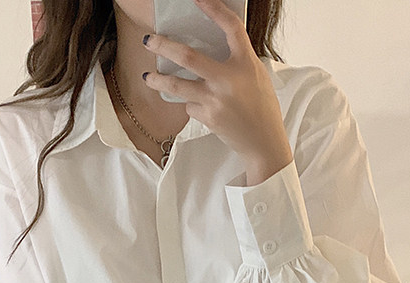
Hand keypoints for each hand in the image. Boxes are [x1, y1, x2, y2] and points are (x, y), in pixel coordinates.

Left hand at [141, 0, 292, 168]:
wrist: (263, 142)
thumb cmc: (262, 107)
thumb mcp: (255, 76)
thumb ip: (236, 61)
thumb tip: (212, 47)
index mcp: (245, 63)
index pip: (230, 27)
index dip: (214, 9)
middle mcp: (228, 79)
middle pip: (188, 56)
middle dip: (163, 46)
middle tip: (148, 40)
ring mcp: (215, 100)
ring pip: (177, 85)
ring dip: (158, 80)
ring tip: (147, 77)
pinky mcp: (207, 117)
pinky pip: (190, 105)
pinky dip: (190, 102)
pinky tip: (199, 106)